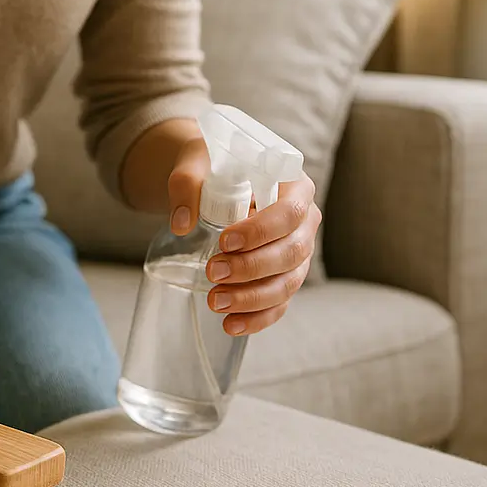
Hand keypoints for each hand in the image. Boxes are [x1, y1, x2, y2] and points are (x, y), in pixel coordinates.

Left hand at [168, 136, 320, 335]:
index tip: (224, 241)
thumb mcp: (196, 161)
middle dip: (252, 268)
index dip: (261, 231)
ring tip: (215, 302)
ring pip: (288, 283)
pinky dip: (258, 318)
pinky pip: (279, 302)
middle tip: (212, 272)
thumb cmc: (211, 164)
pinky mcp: (283, 275)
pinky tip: (231, 325)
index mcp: (294, 186)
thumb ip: (187, 183)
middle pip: (292, 252)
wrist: (211, 177)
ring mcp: (298, 251)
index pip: (289, 212)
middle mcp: (304, 221)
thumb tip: (182, 224)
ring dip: (253, 298)